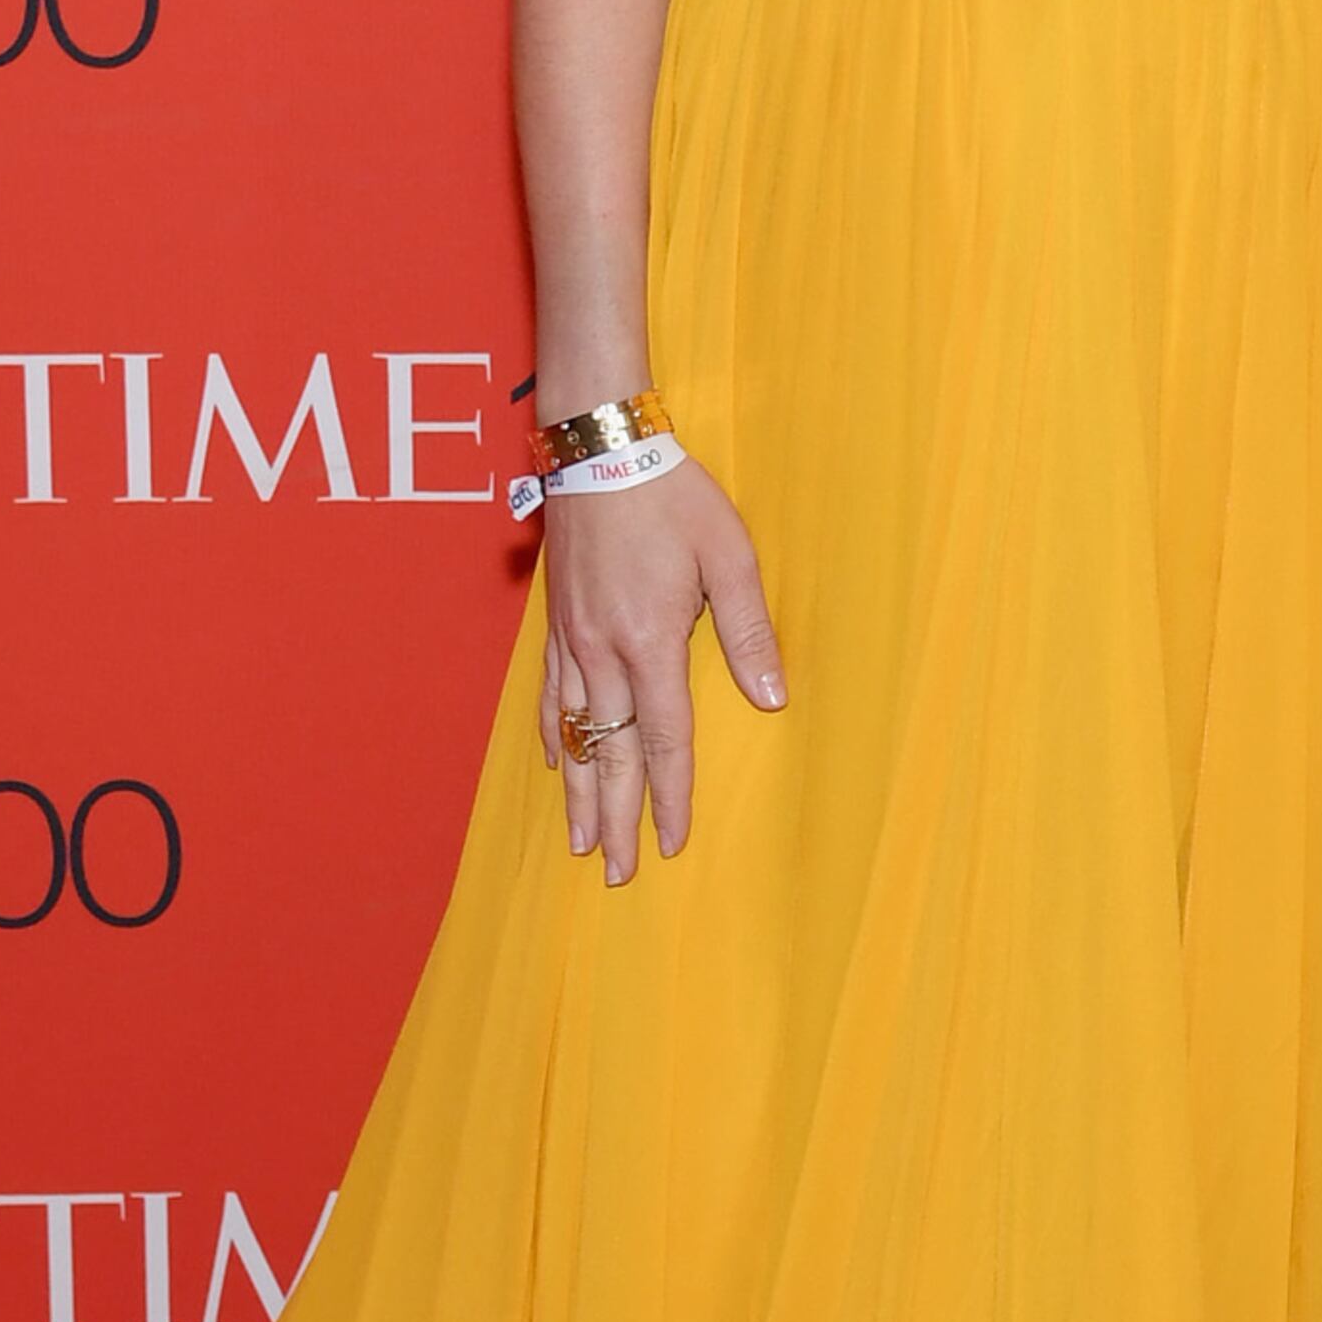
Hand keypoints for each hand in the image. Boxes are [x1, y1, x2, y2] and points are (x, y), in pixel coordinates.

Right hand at [543, 455, 786, 881]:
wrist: (599, 446)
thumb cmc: (671, 494)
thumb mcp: (729, 555)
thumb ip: (749, 631)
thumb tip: (772, 698)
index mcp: (649, 640)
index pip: (665, 738)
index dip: (670, 796)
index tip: (671, 844)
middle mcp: (602, 651)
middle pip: (611, 753)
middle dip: (617, 818)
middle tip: (616, 875)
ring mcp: (572, 640)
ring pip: (573, 735)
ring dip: (580, 794)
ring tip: (581, 844)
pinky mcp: (556, 624)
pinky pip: (549, 698)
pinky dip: (554, 739)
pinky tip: (557, 766)